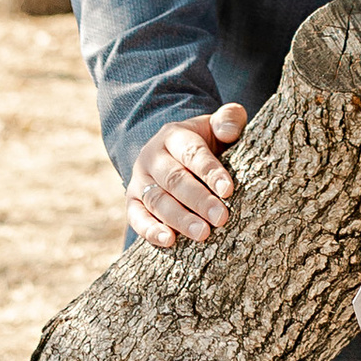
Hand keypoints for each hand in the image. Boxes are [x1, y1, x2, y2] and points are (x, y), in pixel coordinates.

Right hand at [127, 101, 247, 247]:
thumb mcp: (216, 125)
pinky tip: (169, 241)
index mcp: (174, 135)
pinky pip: (136, 216)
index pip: (192, 153)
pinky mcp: (132, 201)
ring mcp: (139, 179)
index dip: (210, 172)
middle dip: (199, 200)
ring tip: (202, 234)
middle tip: (221, 218)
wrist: (173, 152)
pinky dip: (150, 230)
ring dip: (179, 219)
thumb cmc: (204, 141)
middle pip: (174, 179)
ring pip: (157, 200)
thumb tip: (228, 131)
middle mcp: (153, 156)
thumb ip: (229, 119)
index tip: (228, 191)